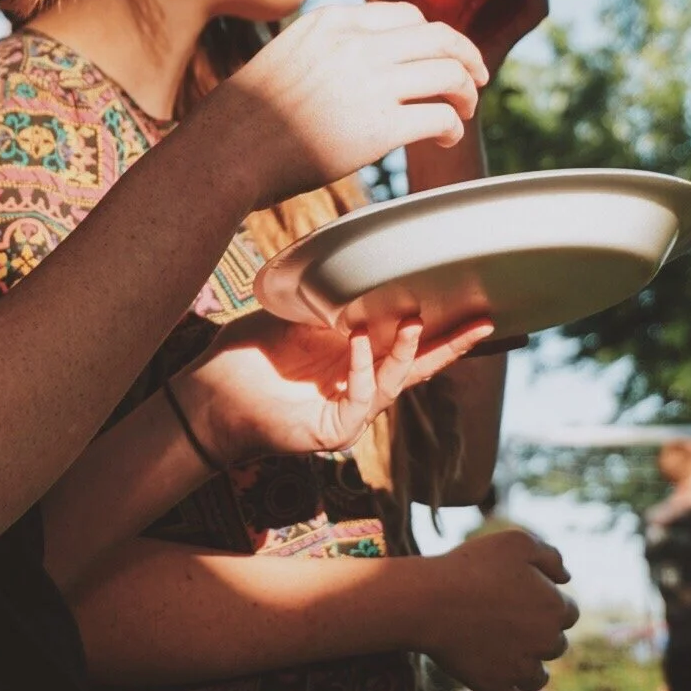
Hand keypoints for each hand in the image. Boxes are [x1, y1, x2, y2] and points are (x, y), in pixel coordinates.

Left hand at [171, 309, 495, 466]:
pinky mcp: (335, 429)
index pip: (406, 341)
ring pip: (397, 380)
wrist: (205, 394)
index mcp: (353, 356)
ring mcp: (350, 410)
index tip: (473, 304)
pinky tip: (357, 340)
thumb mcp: (292, 314)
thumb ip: (327, 297)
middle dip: (452, 345)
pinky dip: (364, 366)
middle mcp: (358, 384)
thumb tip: (359, 261)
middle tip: (485, 321)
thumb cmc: (243, 354)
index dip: (440, 326)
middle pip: (418, 364)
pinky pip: (363, 396)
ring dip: (409, 350)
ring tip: (416, 320)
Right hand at [227, 2, 488, 206]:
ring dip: (466, 93)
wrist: (224, 153)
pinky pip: (439, 116)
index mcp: (331, 23)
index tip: (439, 56)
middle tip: (476, 78)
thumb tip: (341, 75)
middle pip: (438, 36)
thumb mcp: (281, 60)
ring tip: (463, 110)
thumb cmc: (241, 119)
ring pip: (449, 73)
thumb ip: (320, 55)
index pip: (404, 15)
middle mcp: (355, 44)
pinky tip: (445, 137)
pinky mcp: (379, 126)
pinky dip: (452, 127)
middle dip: (466, 56)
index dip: (431, 37)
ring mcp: (370, 83)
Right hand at [422, 529, 576, 690]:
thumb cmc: (470, 566)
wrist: (428, 600)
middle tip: (500, 619)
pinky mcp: (495, 688)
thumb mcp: (515, 542)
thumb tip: (566, 578)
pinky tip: (490, 675)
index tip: (515, 596)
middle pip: (553, 645)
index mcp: (556, 608)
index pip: (567, 613)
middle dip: (534, 635)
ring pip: (537, 678)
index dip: (543, 603)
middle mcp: (547, 643)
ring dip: (525, 667)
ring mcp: (521, 669)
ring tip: (497, 650)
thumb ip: (549, 556)